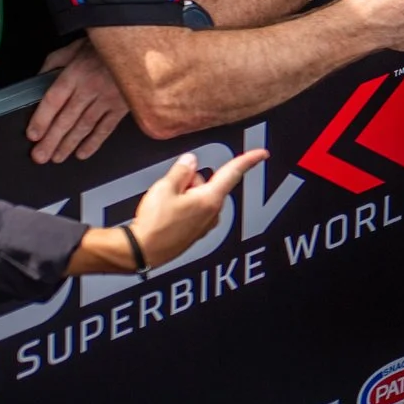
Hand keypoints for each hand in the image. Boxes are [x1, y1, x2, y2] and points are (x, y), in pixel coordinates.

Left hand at [27, 39, 129, 163]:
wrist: (139, 44)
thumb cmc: (105, 45)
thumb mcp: (74, 46)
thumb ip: (54, 62)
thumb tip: (38, 79)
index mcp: (76, 73)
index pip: (54, 100)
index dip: (42, 119)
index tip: (33, 135)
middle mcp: (90, 88)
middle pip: (67, 118)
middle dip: (52, 140)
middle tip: (40, 156)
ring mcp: (107, 99)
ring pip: (85, 126)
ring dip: (69, 144)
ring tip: (57, 157)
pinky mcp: (122, 106)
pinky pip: (106, 128)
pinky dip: (94, 142)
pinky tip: (82, 153)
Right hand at [125, 149, 266, 270]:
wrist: (142, 250)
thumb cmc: (154, 224)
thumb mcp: (165, 188)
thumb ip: (181, 171)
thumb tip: (191, 161)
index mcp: (210, 199)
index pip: (233, 173)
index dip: (248, 160)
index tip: (261, 154)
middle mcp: (213, 213)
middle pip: (209, 184)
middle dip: (192, 181)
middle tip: (172, 188)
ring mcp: (206, 224)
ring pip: (201, 197)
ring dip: (186, 195)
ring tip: (166, 204)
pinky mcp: (196, 232)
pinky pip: (195, 210)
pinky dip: (184, 207)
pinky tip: (168, 213)